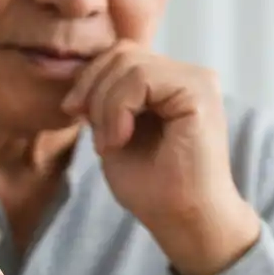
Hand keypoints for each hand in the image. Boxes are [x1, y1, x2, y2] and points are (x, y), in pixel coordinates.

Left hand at [62, 42, 260, 274]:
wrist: (184, 221)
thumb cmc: (154, 189)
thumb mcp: (114, 134)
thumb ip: (105, 101)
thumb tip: (78, 71)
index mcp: (170, 84)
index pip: (120, 56)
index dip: (89, 79)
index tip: (75, 115)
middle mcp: (188, 76)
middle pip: (121, 53)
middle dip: (93, 90)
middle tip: (94, 135)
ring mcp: (196, 80)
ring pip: (127, 63)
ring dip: (105, 106)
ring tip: (110, 144)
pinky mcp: (198, 92)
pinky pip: (141, 78)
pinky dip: (118, 109)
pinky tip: (120, 140)